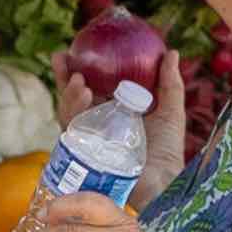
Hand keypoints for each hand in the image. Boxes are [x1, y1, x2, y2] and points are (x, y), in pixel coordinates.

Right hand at [47, 54, 191, 183]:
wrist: (163, 181)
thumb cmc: (168, 151)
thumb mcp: (170, 111)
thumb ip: (169, 83)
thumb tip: (172, 51)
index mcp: (113, 114)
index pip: (91, 88)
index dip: (80, 69)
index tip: (74, 50)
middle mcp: (96, 126)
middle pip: (72, 98)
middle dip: (62, 78)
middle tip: (59, 58)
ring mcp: (88, 140)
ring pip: (68, 113)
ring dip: (69, 94)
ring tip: (79, 80)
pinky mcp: (84, 153)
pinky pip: (73, 130)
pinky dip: (74, 111)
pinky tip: (83, 96)